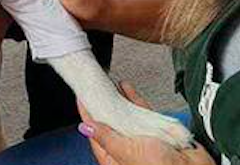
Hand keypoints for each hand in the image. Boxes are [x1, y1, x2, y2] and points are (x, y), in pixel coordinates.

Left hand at [80, 84, 212, 164]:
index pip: (96, 134)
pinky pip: (142, 111)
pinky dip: (134, 98)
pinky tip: (126, 87)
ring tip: (109, 83)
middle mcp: (127, 149)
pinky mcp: (156, 131)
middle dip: (103, 105)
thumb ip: (106, 138)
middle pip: (110, 123)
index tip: (83, 98)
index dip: (89, 115)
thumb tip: (85, 128)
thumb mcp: (126, 152)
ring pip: (125, 115)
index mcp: (115, 159)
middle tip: (96, 86)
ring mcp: (141, 139)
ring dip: (118, 99)